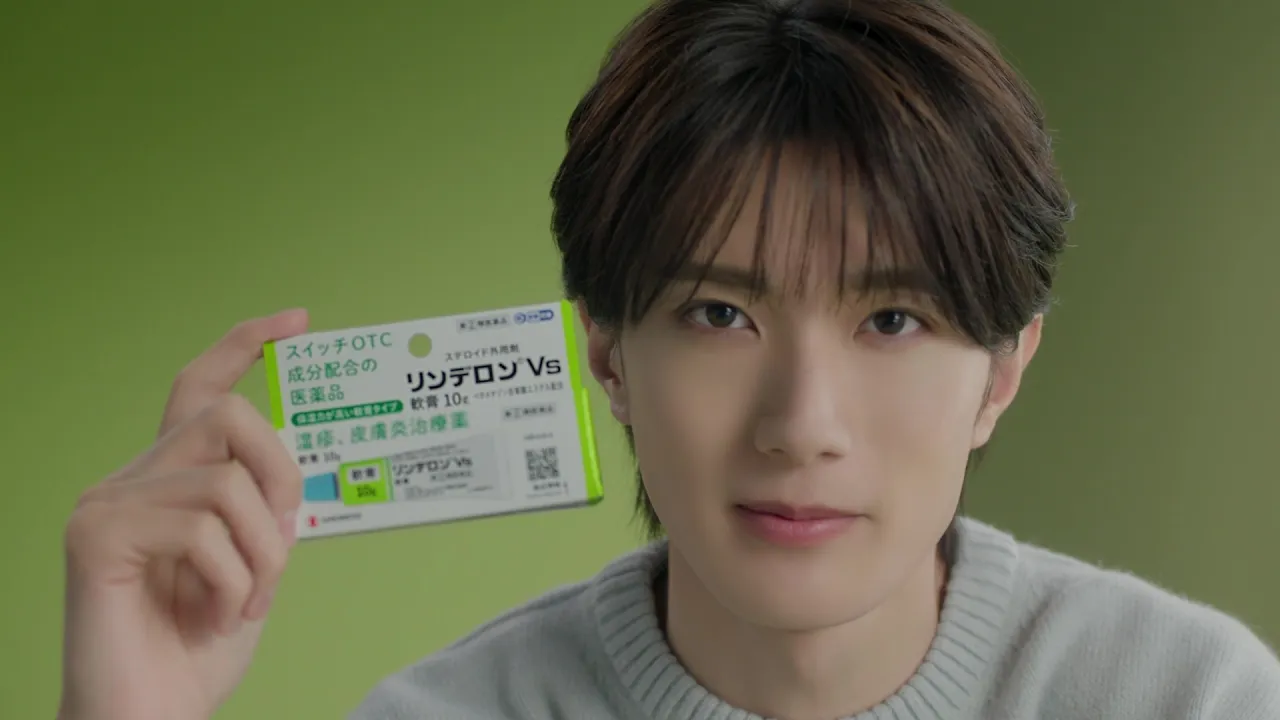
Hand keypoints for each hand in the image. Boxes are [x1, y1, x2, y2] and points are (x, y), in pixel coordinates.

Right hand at [58, 309, 308, 719]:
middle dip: (281, 478)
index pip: (200, 389)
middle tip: (281, 552)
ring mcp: (106, 502)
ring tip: (246, 603)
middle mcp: (132, 479)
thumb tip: (301, 464)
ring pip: (228, 480)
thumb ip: (266, 510)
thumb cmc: (198, 652)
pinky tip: (214, 619)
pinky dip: (233, 580)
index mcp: (171, 481)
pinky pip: (202, 528)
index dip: (245, 345)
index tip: (297, 322)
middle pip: (229, 416)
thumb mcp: (255, 566)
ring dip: (263, 554)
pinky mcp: (94, 535)